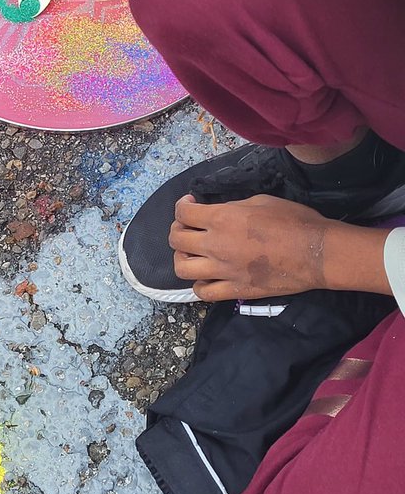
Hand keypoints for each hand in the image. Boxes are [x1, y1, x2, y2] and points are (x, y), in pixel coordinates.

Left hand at [169, 194, 334, 300]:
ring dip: (183, 257)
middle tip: (189, 227)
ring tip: (193, 252)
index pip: (183, 213)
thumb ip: (231, 208)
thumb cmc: (294, 221)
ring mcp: (223, 271)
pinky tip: (207, 275)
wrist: (317, 254)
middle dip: (178, 229)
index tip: (190, 204)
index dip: (182, 206)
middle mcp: (216, 245)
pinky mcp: (235, 290)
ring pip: (182, 268)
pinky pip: (203, 292)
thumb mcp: (260, 201)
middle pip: (176, 239)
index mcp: (221, 219)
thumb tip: (217, 213)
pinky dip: (200, 284)